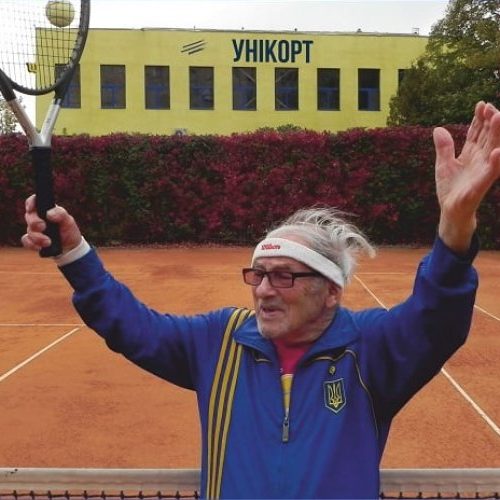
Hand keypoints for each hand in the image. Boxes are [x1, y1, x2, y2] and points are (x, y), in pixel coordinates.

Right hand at [22, 194, 81, 252]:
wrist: (69, 247)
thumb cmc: (68, 230)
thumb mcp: (68, 220)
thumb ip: (61, 214)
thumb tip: (49, 214)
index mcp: (45, 210)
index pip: (33, 201)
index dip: (31, 203)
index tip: (32, 208)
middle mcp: (37, 218)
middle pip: (28, 216)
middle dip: (34, 222)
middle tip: (43, 227)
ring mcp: (34, 229)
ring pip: (28, 230)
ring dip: (37, 237)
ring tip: (48, 242)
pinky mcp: (32, 240)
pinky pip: (26, 241)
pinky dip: (32, 244)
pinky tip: (40, 247)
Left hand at [434, 101, 499, 252]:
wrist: (451, 210)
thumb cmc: (450, 189)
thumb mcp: (444, 164)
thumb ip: (444, 147)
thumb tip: (438, 129)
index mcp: (471, 154)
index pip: (477, 133)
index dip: (479, 119)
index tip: (480, 104)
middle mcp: (480, 159)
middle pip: (488, 137)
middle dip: (490, 121)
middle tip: (490, 106)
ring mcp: (483, 171)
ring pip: (493, 149)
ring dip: (497, 134)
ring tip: (498, 117)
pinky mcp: (482, 184)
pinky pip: (491, 172)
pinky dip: (496, 162)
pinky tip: (498, 151)